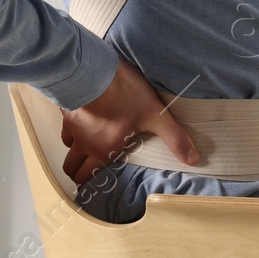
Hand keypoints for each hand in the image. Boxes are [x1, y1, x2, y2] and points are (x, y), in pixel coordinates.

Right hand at [59, 56, 198, 185]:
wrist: (94, 70)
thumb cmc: (124, 94)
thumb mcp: (156, 115)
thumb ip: (174, 138)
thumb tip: (193, 159)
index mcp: (103, 150)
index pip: (87, 176)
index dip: (87, 183)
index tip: (90, 187)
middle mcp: (83, 143)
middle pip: (71, 166)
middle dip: (77, 171)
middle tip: (85, 171)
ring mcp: (72, 126)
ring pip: (67, 145)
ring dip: (75, 147)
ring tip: (86, 144)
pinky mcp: (67, 108)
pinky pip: (65, 123)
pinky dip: (72, 125)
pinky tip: (82, 118)